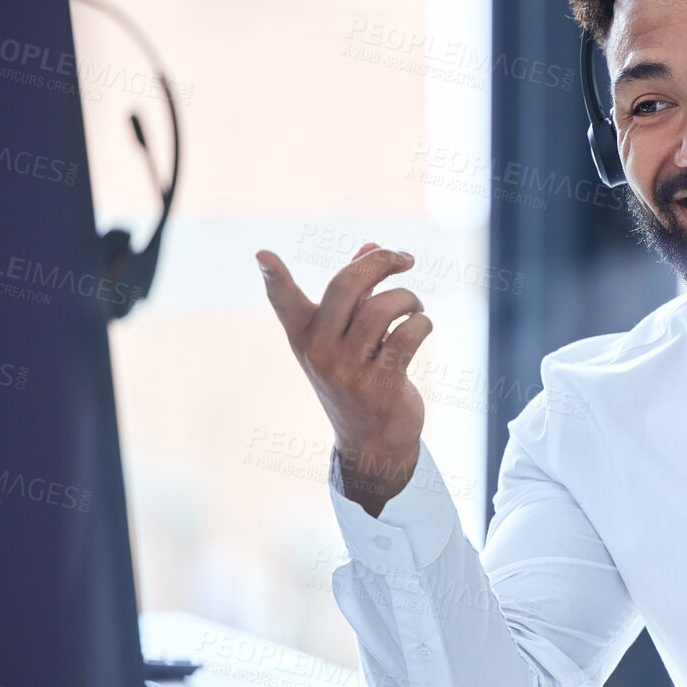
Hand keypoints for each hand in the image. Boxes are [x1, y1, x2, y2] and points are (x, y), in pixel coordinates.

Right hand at [256, 241, 429, 515]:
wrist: (372, 440)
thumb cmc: (359, 376)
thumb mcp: (347, 336)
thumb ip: (357, 291)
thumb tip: (372, 245)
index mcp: (305, 335)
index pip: (285, 302)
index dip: (275, 278)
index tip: (264, 255)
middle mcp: (320, 351)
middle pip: (346, 286)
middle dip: (380, 261)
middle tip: (404, 258)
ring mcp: (348, 370)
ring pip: (382, 308)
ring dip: (409, 298)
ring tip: (415, 305)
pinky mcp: (380, 384)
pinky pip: (407, 335)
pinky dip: (422, 322)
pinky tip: (421, 326)